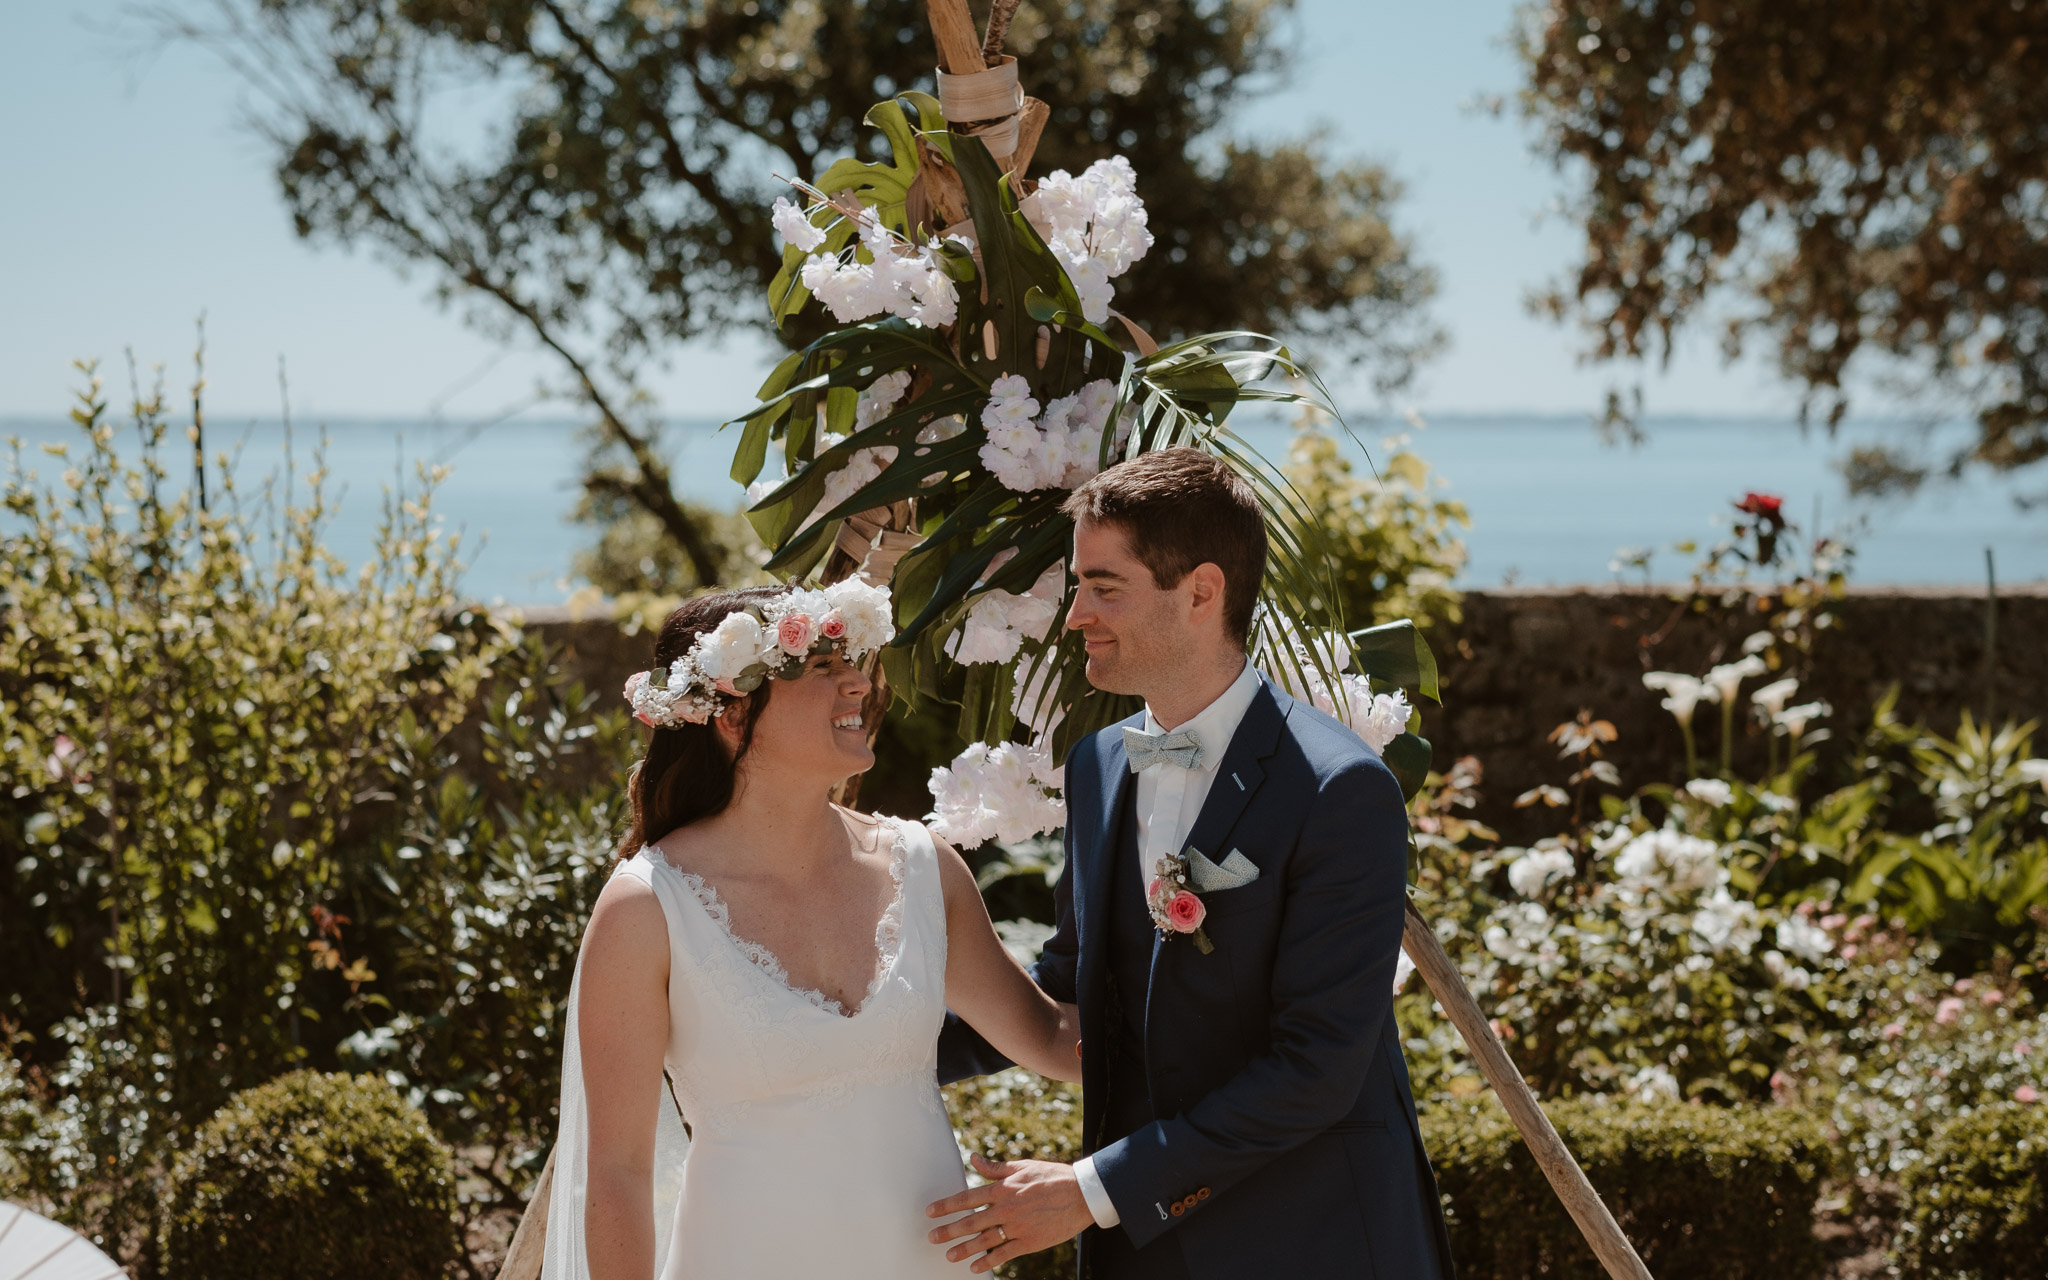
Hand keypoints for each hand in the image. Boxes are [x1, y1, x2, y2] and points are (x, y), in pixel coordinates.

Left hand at [926, 1152, 1095, 1273]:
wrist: (1082, 1194)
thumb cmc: (1052, 1177)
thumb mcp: (1023, 1167)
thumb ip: (995, 1167)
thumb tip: (972, 1158)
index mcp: (1003, 1189)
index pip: (967, 1198)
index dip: (947, 1205)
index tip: (930, 1211)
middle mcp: (1007, 1209)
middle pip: (971, 1222)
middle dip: (949, 1230)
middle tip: (932, 1237)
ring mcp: (1018, 1227)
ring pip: (984, 1240)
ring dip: (964, 1249)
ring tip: (948, 1255)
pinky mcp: (1029, 1242)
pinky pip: (1004, 1254)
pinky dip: (988, 1261)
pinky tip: (975, 1267)